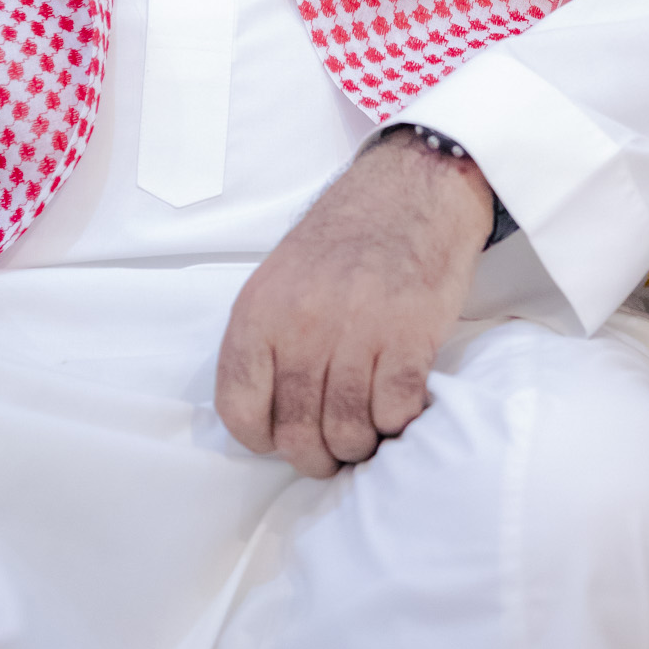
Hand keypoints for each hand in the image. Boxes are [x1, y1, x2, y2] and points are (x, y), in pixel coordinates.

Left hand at [214, 135, 492, 476]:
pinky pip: (395, 413)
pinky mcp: (409, 337)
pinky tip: (399, 402)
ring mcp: (356, 331)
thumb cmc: (343, 241)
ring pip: (347, 432)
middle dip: (316, 455)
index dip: (262, 437)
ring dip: (359, 444)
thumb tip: (266, 418)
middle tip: (334, 447)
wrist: (410, 192)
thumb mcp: (279, 280)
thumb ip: (265, 343)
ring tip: (367, 426)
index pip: (238, 409)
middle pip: (297, 434)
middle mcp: (301, 324)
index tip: (282, 434)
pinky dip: (398, 421)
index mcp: (258, 311)